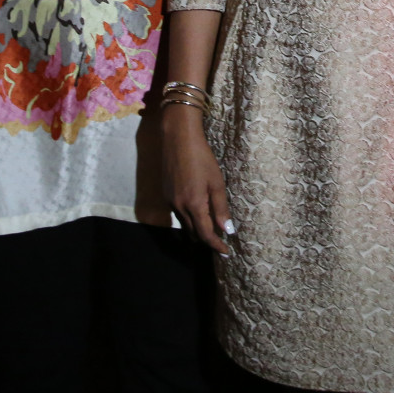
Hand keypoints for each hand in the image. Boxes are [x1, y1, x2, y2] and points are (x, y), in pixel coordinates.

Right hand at [164, 112, 233, 255]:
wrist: (178, 139)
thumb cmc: (201, 158)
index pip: (205, 235)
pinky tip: (198, 214)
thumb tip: (227, 230)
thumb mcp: (216, 183)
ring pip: (185, 225)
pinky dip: (189, 219)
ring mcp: (170, 201)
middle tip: (221, 243)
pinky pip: (179, 214)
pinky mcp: (166, 194)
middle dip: (207, 241)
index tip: (226, 252)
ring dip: (197, 231)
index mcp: (193, 205)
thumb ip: (220, 208)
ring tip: (211, 231)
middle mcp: (179, 207)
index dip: (216, 245)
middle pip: (193, 233)